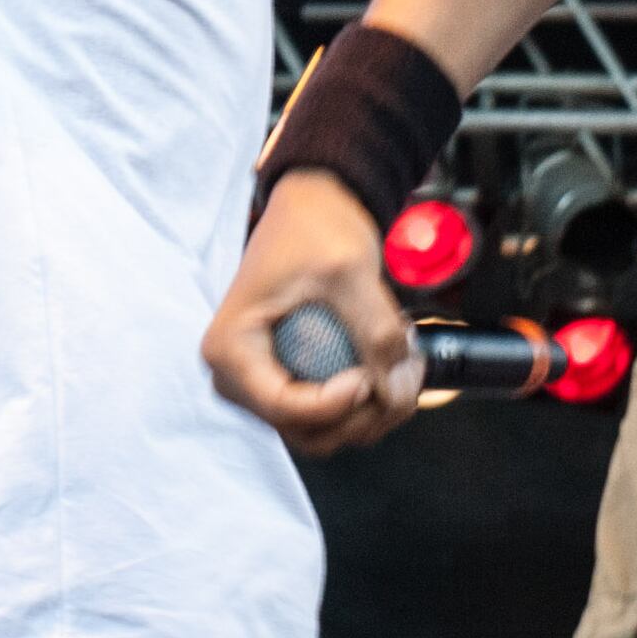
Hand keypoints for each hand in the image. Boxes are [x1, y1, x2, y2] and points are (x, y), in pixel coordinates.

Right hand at [201, 169, 425, 454]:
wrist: (314, 206)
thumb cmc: (316, 228)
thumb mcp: (349, 271)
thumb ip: (375, 331)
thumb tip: (393, 391)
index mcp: (231, 349)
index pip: (285, 408)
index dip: (338, 404)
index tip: (373, 374)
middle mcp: (237, 376)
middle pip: (307, 430)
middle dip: (364, 414)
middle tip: (404, 372)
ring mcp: (264, 381)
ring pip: (325, 431)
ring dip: (374, 411)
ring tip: (405, 362)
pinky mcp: (291, 379)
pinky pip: (332, 414)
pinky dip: (370, 400)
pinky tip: (394, 362)